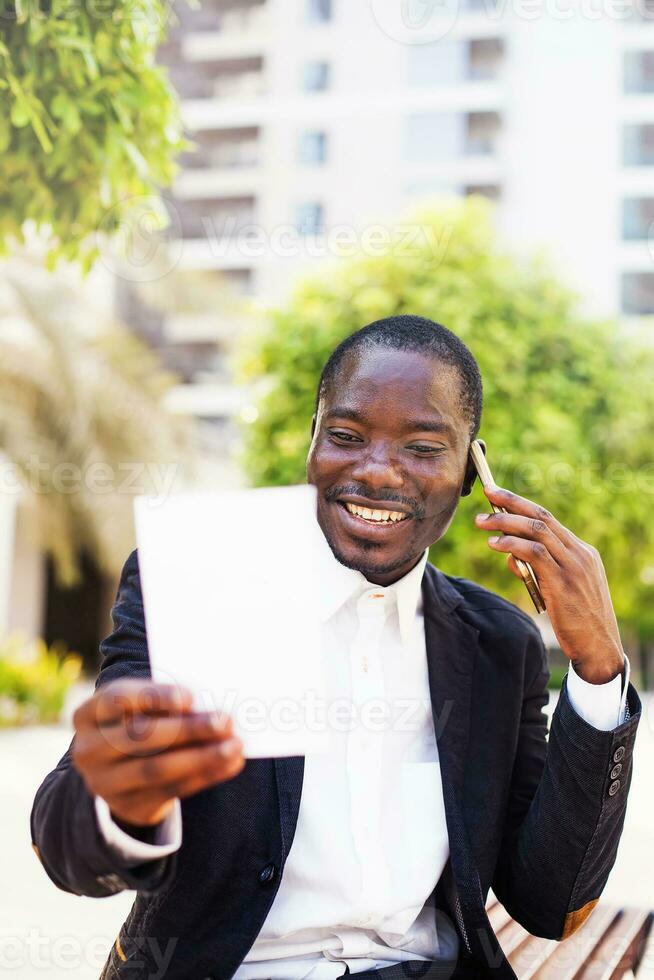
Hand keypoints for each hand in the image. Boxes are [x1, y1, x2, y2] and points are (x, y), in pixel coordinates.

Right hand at [72, 679, 244, 827]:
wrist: (117, 769)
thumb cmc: (137, 720)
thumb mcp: (140, 706)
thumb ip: (165, 703)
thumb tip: (209, 705)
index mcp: (88, 714)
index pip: (118, 699)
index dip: (155, 697)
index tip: (191, 697)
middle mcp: (89, 750)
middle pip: (141, 737)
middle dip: (187, 728)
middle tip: (225, 721)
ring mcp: (105, 783)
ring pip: (157, 768)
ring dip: (202, 756)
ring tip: (235, 745)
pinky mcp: (129, 806)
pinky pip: (172, 790)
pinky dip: (206, 775)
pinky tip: (230, 763)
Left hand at [474, 485, 624, 684]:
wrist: (598, 648)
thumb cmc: (577, 621)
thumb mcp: (558, 589)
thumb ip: (536, 569)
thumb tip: (508, 555)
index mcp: (582, 552)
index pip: (549, 519)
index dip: (522, 504)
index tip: (498, 495)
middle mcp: (580, 554)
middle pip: (542, 517)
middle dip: (512, 502)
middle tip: (488, 492)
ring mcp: (574, 566)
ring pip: (537, 530)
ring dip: (506, 522)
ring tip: (482, 522)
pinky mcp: (563, 582)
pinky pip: (534, 553)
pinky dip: (512, 545)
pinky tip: (495, 545)